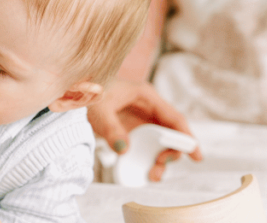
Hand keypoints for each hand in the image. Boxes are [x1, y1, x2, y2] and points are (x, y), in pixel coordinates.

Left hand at [87, 79, 202, 181]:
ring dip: (158, 159)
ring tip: (151, 175)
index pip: (174, 118)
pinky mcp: (129, 129)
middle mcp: (146, 108)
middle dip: (170, 153)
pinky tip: (142, 169)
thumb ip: (110, 128)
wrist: (70, 91)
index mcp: (145, 96)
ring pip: (158, 142)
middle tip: (159, 166)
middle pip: (169, 133)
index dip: (187, 137)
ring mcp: (138, 119)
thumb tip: (124, 149)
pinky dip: (146, 158)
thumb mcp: (97, 109)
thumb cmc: (86, 93)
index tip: (196, 156)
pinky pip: (144, 145)